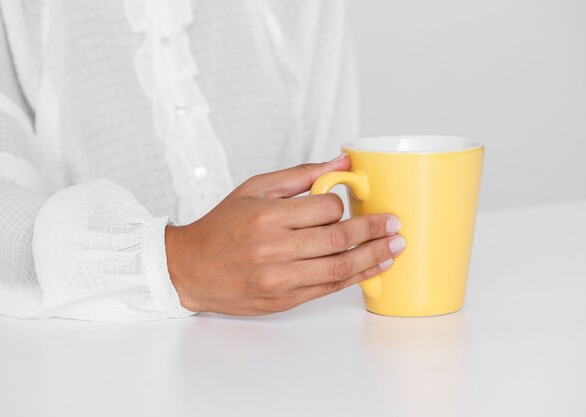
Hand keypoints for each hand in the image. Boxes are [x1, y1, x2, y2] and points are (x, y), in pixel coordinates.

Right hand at [165, 154, 405, 314]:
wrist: (190, 268)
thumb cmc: (221, 226)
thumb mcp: (254, 189)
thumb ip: (300, 175)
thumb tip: (341, 161)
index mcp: (267, 216)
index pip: (325, 208)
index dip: (341, 205)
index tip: (346, 204)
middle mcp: (274, 249)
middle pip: (339, 239)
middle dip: (374, 230)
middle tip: (395, 224)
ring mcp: (279, 278)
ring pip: (340, 268)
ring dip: (373, 257)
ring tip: (395, 247)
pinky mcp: (283, 299)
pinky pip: (328, 289)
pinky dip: (356, 278)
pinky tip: (372, 268)